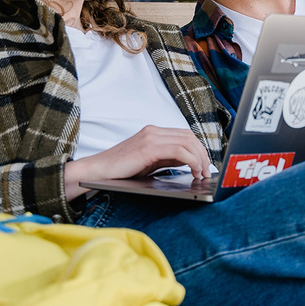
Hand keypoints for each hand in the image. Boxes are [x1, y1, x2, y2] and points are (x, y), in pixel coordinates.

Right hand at [63, 125, 213, 198]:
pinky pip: (180, 150)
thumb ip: (168, 158)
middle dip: (203, 154)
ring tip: (201, 174)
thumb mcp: (150, 161)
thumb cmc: (121, 170)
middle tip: (206, 171)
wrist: (98, 171)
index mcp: (154, 132)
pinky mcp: (149, 148)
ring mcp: (151, 137)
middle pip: (190, 136)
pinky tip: (193, 172)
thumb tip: (189, 161)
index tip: (204, 164)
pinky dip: (192, 161)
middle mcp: (154, 131)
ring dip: (199, 158)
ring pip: (188, 142)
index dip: (199, 149)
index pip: (185, 135)